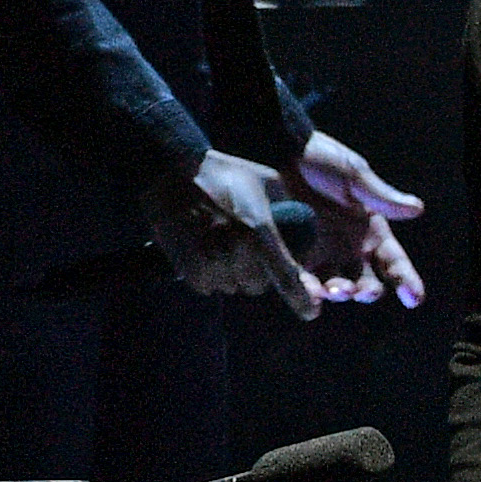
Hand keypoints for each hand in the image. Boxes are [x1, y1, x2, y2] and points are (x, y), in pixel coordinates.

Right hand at [146, 150, 320, 317]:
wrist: (170, 168)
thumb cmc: (224, 172)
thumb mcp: (269, 182)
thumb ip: (291, 209)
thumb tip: (308, 235)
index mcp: (259, 229)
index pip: (285, 276)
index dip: (301, 299)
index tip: (310, 313)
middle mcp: (235, 248)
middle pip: (258, 285)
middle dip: (258, 273)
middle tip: (247, 249)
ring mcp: (208, 259)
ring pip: (232, 286)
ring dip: (233, 274)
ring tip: (224, 245)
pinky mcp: (186, 265)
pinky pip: (207, 286)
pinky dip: (209, 275)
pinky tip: (206, 252)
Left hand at [293, 133, 425, 308]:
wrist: (271, 149)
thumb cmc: (316, 157)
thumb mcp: (353, 175)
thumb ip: (381, 197)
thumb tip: (416, 208)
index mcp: (370, 228)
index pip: (394, 260)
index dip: (407, 280)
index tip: (414, 299)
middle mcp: (348, 245)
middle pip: (367, 281)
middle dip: (369, 291)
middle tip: (364, 291)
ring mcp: (319, 251)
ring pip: (337, 285)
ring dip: (341, 293)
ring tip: (338, 290)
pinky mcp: (290, 253)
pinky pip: (302, 278)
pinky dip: (308, 290)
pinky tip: (310, 292)